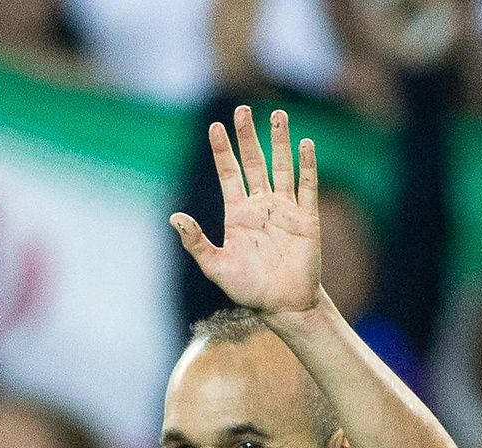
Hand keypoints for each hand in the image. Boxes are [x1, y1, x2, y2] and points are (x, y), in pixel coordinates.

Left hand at [171, 107, 321, 317]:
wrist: (282, 304)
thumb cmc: (248, 288)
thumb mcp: (215, 266)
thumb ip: (196, 242)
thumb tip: (174, 217)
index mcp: (237, 214)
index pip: (228, 174)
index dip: (222, 151)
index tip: (215, 126)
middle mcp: (260, 205)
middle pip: (254, 163)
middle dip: (248, 136)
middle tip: (243, 109)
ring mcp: (284, 209)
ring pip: (282, 167)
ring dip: (279, 142)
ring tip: (278, 115)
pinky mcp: (306, 218)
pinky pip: (307, 186)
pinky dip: (306, 165)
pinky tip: (304, 144)